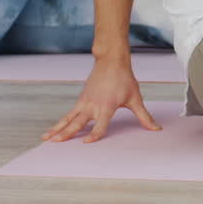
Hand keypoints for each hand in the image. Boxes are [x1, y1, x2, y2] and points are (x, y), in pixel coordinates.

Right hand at [43, 57, 159, 142]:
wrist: (111, 61)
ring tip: (46, 139)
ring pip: (69, 119)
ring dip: (57, 129)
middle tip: (56, 143)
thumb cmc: (125, 80)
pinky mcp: (81, 100)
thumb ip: (144, 116)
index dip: (95, 134)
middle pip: (78, 123)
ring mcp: (85, 103)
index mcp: (107, 106)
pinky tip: (52, 130)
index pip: (100, 124)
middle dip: (67, 133)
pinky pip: (69, 114)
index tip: (87, 143)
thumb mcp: (136, 98)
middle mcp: (93, 106)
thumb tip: (156, 129)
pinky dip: (60, 122)